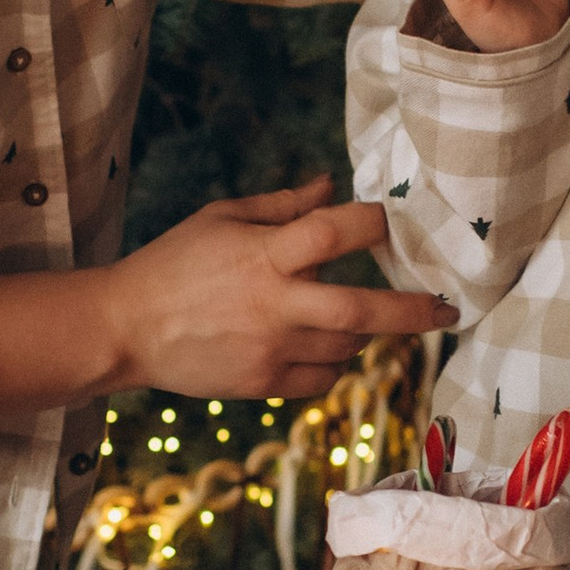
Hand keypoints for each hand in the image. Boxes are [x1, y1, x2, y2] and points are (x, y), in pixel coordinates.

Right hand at [108, 177, 455, 399]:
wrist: (125, 328)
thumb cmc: (173, 263)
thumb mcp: (221, 218)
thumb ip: (282, 206)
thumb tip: (332, 185)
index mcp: (264, 256)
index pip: (336, 232)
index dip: (374, 223)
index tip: (392, 222)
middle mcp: (274, 306)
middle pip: (363, 309)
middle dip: (413, 310)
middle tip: (444, 308)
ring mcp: (270, 351)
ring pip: (347, 348)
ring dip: (365, 332)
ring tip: (364, 319)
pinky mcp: (261, 385)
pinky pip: (321, 380)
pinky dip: (333, 364)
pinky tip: (326, 348)